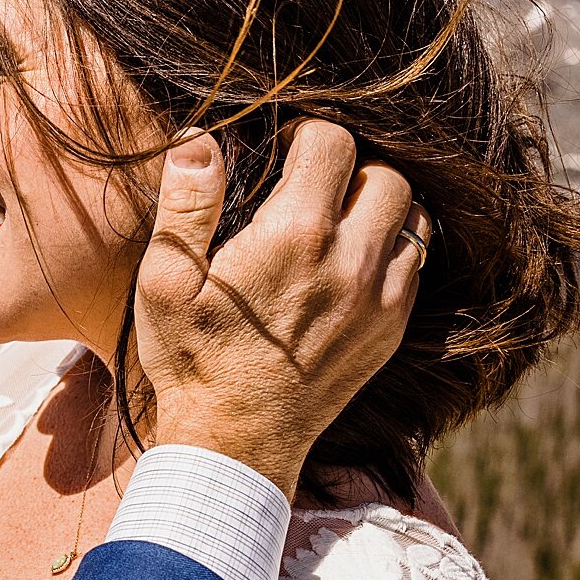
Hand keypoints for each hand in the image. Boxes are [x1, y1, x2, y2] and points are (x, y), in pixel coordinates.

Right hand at [135, 124, 422, 497]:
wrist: (235, 443)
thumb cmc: (192, 360)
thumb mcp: (164, 281)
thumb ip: (186, 204)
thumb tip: (199, 140)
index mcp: (295, 235)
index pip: (332, 141)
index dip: (305, 136)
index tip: (282, 154)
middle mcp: (352, 261)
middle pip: (385, 172)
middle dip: (348, 169)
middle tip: (310, 189)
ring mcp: (380, 299)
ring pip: (412, 216)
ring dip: (378, 207)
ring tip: (336, 223)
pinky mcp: (390, 330)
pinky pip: (414, 264)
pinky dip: (390, 250)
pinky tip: (348, 265)